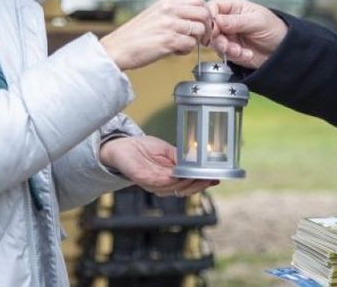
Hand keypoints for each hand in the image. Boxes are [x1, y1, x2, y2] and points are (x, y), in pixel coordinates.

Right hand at [99, 0, 211, 69]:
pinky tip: (175, 51)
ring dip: (196, 41)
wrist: (116, 49)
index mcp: (166, 3)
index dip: (206, 14)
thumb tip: (193, 18)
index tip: (203, 25)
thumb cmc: (134, 36)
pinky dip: (186, 51)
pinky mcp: (168, 41)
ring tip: (182, 46)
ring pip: (199, 30)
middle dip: (207, 28)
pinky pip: (190, 45)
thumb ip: (172, 14)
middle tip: (202, 39)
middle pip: (204, 14)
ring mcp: (169, 25)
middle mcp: (169, 11)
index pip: (199, 1)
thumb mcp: (154, 15)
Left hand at [99, 135, 216, 196]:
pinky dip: (171, 179)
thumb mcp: (168, 151)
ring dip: (187, 181)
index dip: (202, 183)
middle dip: (198, 184)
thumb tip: (199, 162)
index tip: (215, 179)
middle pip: (184, 190)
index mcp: (169, 179)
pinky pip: (159, 182)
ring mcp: (152, 184)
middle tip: (209, 177)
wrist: (121, 146)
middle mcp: (162, 185)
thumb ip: (181, 158)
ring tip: (198, 174)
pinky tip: (179, 174)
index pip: (188, 185)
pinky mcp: (143, 179)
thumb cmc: (143, 148)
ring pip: (174, 187)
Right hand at [207, 0, 286, 67]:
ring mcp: (228, 36)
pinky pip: (223, 54)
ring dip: (226, 48)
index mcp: (234, 7)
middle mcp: (228, 21)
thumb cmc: (274, 28)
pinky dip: (234, 56)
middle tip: (226, 44)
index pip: (213, 7)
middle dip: (216, 37)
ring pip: (214, 42)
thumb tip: (216, 20)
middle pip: (209, 26)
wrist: (283, 50)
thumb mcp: (257, 21)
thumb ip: (236, 21)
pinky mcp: (230, 50)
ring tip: (240, 51)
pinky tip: (247, 54)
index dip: (209, 17)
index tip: (213, 27)